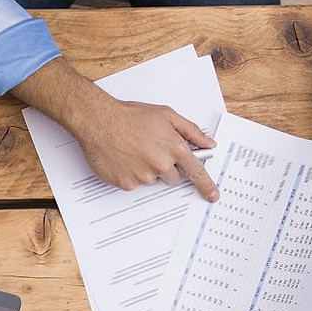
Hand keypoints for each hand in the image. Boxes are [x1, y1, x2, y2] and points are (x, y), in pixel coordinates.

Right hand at [70, 99, 219, 200]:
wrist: (99, 121)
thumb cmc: (130, 115)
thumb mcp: (166, 115)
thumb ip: (190, 131)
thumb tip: (208, 143)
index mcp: (174, 147)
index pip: (197, 171)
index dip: (206, 185)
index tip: (212, 195)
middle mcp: (161, 164)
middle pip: (173, 178)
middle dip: (166, 167)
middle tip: (151, 151)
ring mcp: (143, 176)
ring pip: (151, 180)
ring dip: (145, 169)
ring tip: (132, 150)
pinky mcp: (126, 183)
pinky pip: (133, 184)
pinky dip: (129, 173)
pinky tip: (122, 158)